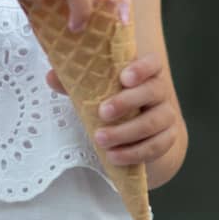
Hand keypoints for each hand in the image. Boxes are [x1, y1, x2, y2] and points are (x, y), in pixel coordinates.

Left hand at [49, 54, 181, 165]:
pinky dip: (134, 153)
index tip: (124, 78)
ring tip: (100, 139)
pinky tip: (114, 156)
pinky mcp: (167, 139)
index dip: (141, 68)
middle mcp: (160, 90)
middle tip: (102, 112)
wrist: (139, 129)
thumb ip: (76, 82)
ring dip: (126, 132)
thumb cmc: (114, 101)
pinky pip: (155, 146)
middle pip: (154, 91)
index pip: (152, 63)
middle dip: (127, 102)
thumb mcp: (96, 90)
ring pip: (153, 122)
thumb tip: (51, 76)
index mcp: (146, 72)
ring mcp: (167, 115)